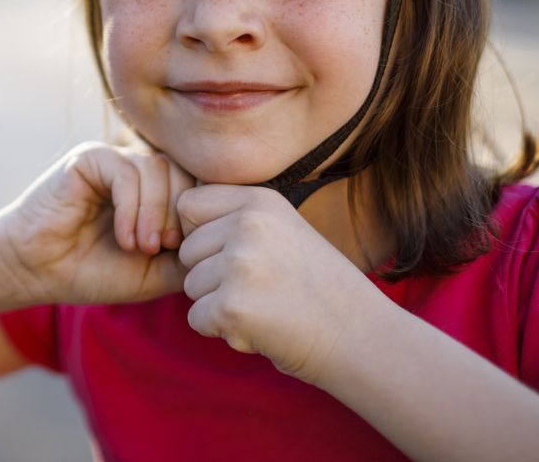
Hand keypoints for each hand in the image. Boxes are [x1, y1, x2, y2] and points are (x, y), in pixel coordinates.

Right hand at [0, 142, 196, 306]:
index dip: (201, 216)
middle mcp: (138, 170)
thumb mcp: (154, 272)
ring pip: (158, 169)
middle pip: (185, 172)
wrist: (37, 271)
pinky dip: (132, 208)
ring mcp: (114, 160)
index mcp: (156, 192)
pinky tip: (124, 237)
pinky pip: (127, 171)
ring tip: (142, 246)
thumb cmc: (93, 271)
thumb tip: (227, 246)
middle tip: (165, 247)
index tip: (185, 251)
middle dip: (181, 213)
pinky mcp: (89, 158)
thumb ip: (188, 256)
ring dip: (156, 213)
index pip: (199, 186)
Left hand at [177, 184, 386, 384]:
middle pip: (187, 250)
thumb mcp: (283, 230)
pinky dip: (221, 330)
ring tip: (265, 307)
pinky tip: (260, 328)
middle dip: (212, 276)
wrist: (360, 336)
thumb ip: (236, 219)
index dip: (202, 234)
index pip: (189, 205)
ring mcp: (239, 264)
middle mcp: (247, 225)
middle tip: (260, 289)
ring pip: (191, 286)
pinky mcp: (232, 306)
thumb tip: (178, 221)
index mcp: (259, 201)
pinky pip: (196, 318)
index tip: (234, 254)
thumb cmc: (317, 288)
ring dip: (218, 304)